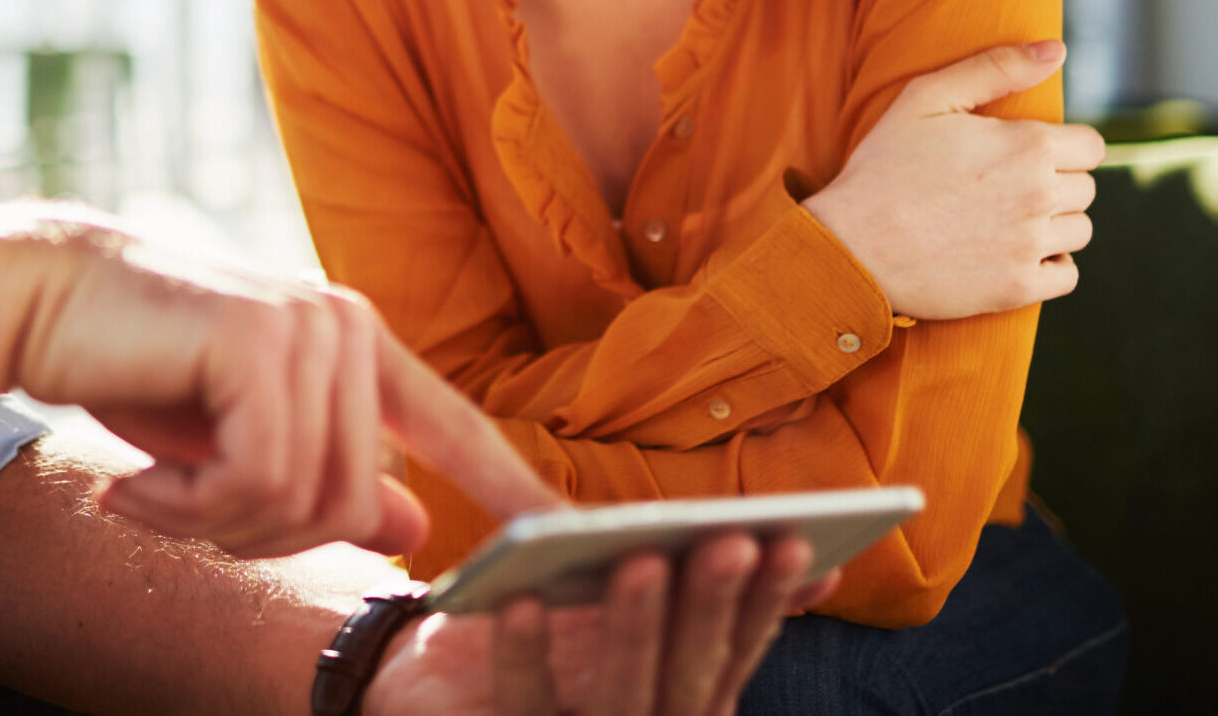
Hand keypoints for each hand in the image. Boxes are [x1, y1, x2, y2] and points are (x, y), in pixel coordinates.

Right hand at [0, 204, 561, 558]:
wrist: (39, 303)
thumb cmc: (136, 372)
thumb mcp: (238, 444)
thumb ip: (328, 476)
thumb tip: (414, 528)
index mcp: (354, 345)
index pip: (453, 425)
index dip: (510, 487)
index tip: (563, 538)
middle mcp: (345, 325)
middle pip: (352, 501)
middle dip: (256, 536)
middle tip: (178, 510)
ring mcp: (308, 325)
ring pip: (304, 498)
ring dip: (212, 525)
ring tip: (152, 488)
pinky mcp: (260, 339)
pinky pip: (256, 478)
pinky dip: (186, 508)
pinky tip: (134, 482)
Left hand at [366, 534, 836, 715]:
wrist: (440, 693)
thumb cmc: (556, 644)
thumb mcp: (633, 615)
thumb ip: (700, 595)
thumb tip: (796, 559)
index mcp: (685, 695)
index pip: (736, 648)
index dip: (767, 600)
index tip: (791, 539)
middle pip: (691, 675)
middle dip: (710, 604)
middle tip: (726, 539)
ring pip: (624, 698)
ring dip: (634, 629)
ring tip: (639, 559)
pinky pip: (526, 706)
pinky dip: (528, 656)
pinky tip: (523, 602)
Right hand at [803, 41, 1104, 318]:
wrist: (851, 242)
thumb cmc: (883, 164)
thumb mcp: (926, 98)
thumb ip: (995, 68)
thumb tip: (1056, 49)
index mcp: (1027, 145)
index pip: (1091, 146)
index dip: (1061, 145)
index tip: (1024, 151)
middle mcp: (1040, 195)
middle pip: (1087, 188)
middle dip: (1054, 182)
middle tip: (1002, 184)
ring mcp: (1031, 245)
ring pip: (1080, 231)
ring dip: (1052, 223)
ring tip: (1003, 217)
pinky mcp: (1019, 287)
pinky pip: (1067, 275)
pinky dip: (1048, 265)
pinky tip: (1010, 250)